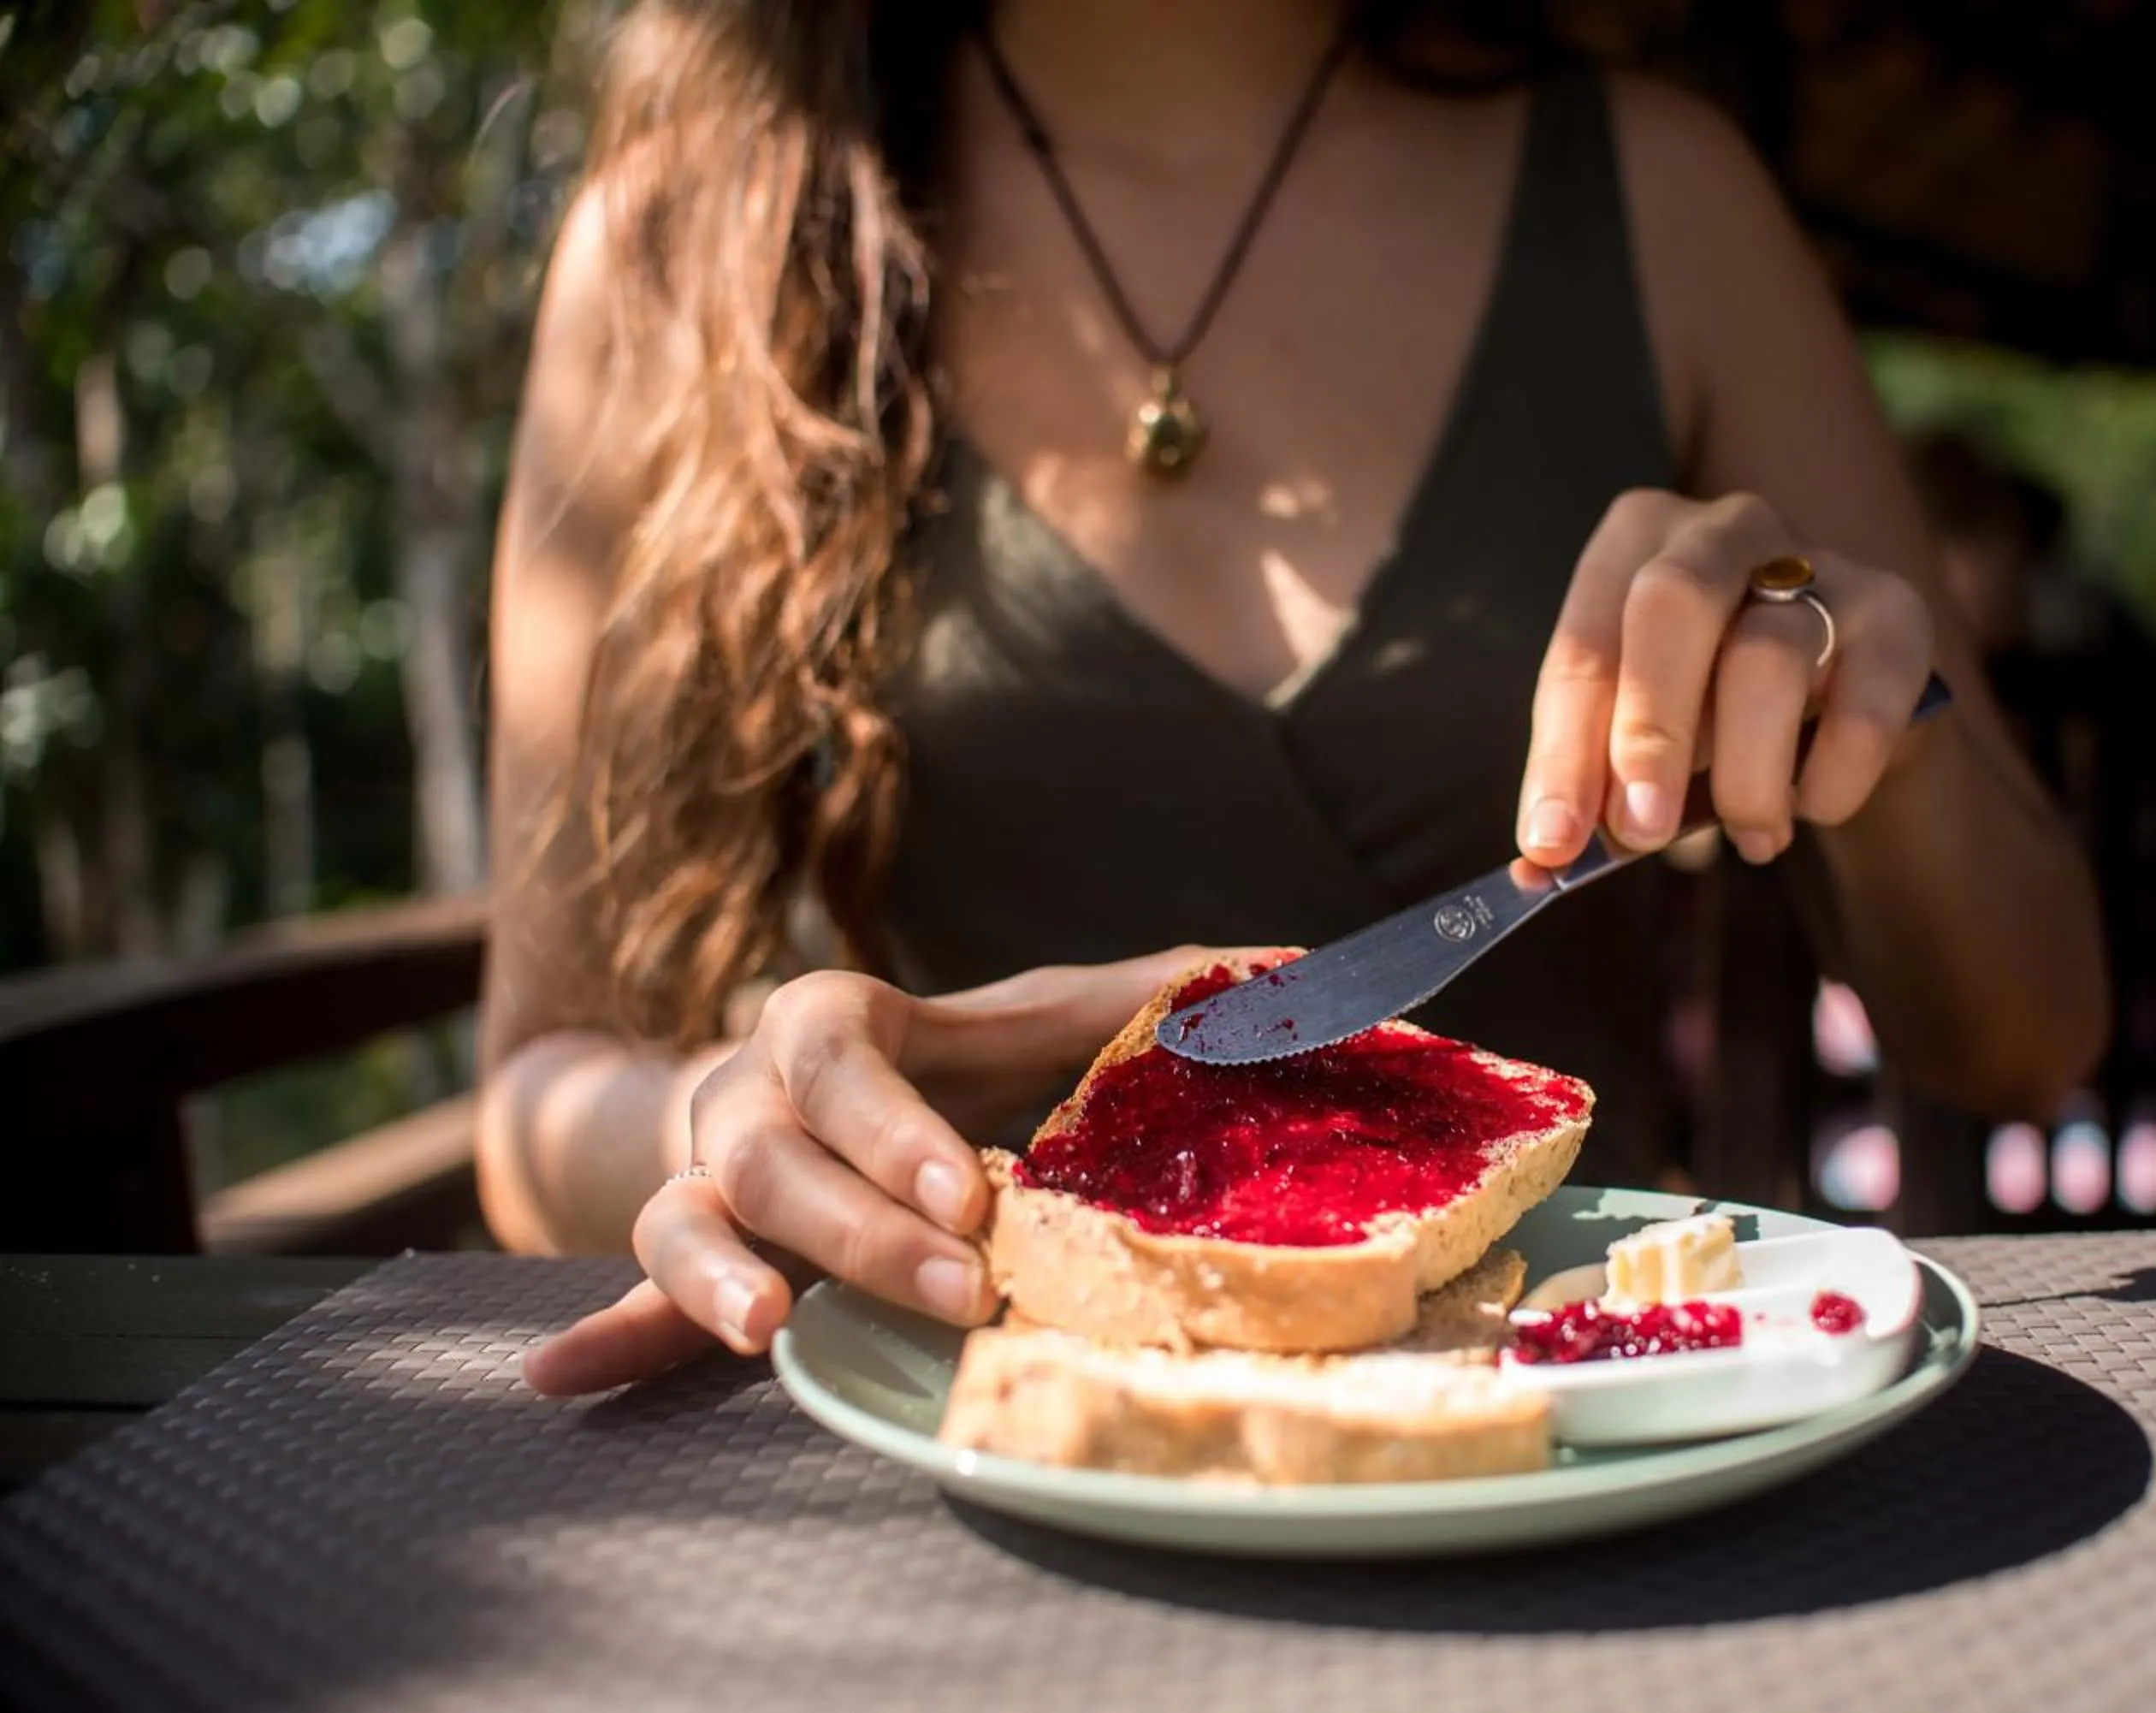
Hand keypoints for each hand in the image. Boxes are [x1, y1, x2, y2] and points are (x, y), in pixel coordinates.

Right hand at [522, 945, 1235, 1395]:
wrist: (837, 1085)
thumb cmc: (967, 1058)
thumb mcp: (1052, 1018)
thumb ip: (1160, 1000)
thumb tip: (1304, 968)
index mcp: (835, 1023)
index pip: (839, 1053)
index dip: (892, 1120)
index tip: (973, 1189)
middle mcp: (753, 1095)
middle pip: (770, 1153)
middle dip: (861, 1225)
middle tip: (961, 1288)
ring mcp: (711, 1179)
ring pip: (684, 1216)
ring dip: (716, 1276)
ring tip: (767, 1328)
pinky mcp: (700, 1256)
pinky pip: (639, 1291)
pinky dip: (606, 1332)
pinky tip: (556, 1376)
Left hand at [1518, 490, 1937, 868]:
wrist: (1841, 698)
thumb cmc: (1711, 707)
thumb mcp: (1639, 736)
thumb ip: (1592, 786)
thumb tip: (1545, 859)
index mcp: (1634, 541)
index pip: (1583, 648)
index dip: (1563, 753)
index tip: (1552, 842)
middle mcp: (1723, 530)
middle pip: (1674, 603)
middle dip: (1649, 730)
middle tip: (1642, 829)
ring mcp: (1819, 561)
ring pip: (1769, 657)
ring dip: (1746, 775)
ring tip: (1749, 837)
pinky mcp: (1897, 614)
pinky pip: (1864, 705)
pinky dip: (1830, 779)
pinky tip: (1813, 807)